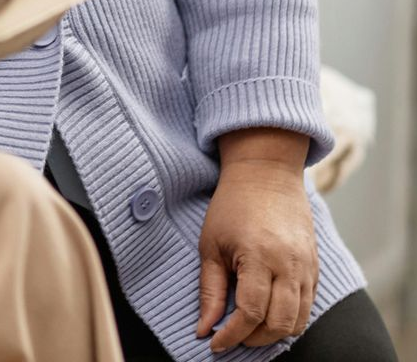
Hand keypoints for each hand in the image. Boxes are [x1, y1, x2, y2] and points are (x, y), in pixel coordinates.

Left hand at [198, 133, 317, 351]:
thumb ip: (210, 289)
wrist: (266, 175)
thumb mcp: (211, 245)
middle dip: (254, 339)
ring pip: (299, 321)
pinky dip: (290, 319)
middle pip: (279, 324)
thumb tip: (203, 328)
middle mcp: (290, 266)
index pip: (250, 313)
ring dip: (274, 333)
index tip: (215, 344)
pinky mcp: (316, 268)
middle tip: (231, 337)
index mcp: (259, 257)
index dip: (232, 335)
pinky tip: (268, 314)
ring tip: (248, 329)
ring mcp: (307, 267)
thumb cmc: (232, 206)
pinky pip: (309, 306)